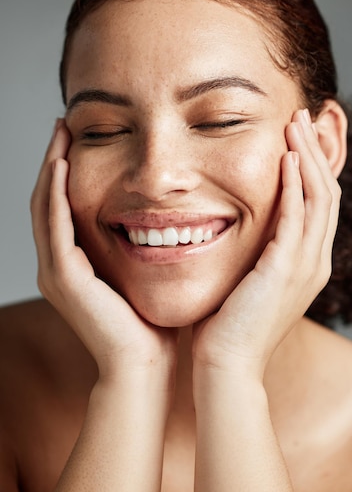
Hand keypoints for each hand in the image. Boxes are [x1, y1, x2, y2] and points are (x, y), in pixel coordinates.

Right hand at [31, 120, 177, 379]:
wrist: (145, 367)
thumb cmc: (152, 324)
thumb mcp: (144, 275)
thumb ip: (143, 246)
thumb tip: (166, 218)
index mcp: (75, 265)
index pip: (64, 207)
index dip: (68, 172)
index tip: (81, 137)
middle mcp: (58, 266)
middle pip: (48, 201)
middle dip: (56, 160)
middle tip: (64, 124)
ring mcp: (56, 272)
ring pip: (44, 207)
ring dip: (53, 167)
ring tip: (61, 133)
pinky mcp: (64, 278)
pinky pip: (55, 225)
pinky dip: (57, 192)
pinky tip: (64, 164)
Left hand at [192, 109, 340, 378]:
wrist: (225, 366)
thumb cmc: (227, 326)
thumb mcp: (247, 283)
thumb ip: (253, 255)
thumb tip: (234, 228)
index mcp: (306, 265)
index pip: (318, 206)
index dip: (312, 168)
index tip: (296, 137)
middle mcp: (314, 263)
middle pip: (326, 194)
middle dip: (316, 152)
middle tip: (302, 116)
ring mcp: (305, 267)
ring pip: (319, 198)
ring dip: (308, 157)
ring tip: (295, 122)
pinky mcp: (285, 270)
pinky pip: (297, 216)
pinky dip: (295, 184)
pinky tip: (285, 157)